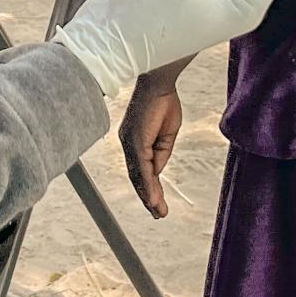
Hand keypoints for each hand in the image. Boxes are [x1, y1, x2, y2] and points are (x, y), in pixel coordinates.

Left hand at [120, 82, 183, 218]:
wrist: (160, 83)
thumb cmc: (163, 103)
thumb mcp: (166, 135)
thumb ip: (161, 153)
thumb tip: (157, 172)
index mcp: (135, 141)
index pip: (139, 170)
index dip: (148, 187)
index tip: (157, 203)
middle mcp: (128, 143)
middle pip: (137, 177)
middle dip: (147, 197)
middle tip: (158, 213)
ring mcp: (130, 142)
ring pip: (138, 176)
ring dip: (148, 196)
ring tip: (158, 212)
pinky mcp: (135, 140)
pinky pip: (141, 167)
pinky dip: (147, 184)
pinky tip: (153, 197)